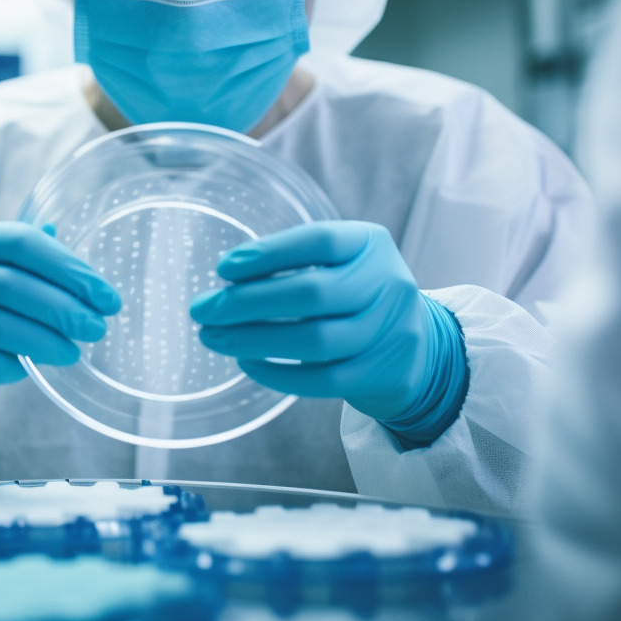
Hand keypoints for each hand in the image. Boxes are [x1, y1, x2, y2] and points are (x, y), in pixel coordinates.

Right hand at [0, 222, 120, 455]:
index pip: (20, 241)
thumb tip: (59, 232)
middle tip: (98, 326)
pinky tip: (32, 367)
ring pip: (2, 326)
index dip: (69, 267)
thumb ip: (17, 258)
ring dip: (48, 340)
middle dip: (65, 307)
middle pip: (14, 284)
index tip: (106, 295)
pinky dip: (17, 365)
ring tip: (75, 351)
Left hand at [190, 221, 465, 443]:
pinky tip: (246, 363)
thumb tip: (228, 274)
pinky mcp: (380, 374)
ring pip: (315, 341)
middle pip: (312, 293)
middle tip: (203, 310)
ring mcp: (389, 332)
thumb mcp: (341, 262)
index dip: (268, 253)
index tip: (223, 268)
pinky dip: (277, 373)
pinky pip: (321, 380)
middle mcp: (388, 284)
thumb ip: (294, 262)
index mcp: (372, 244)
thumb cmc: (358, 295)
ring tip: (213, 337)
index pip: (319, 240)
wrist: (417, 347)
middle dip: (247, 302)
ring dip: (253, 340)